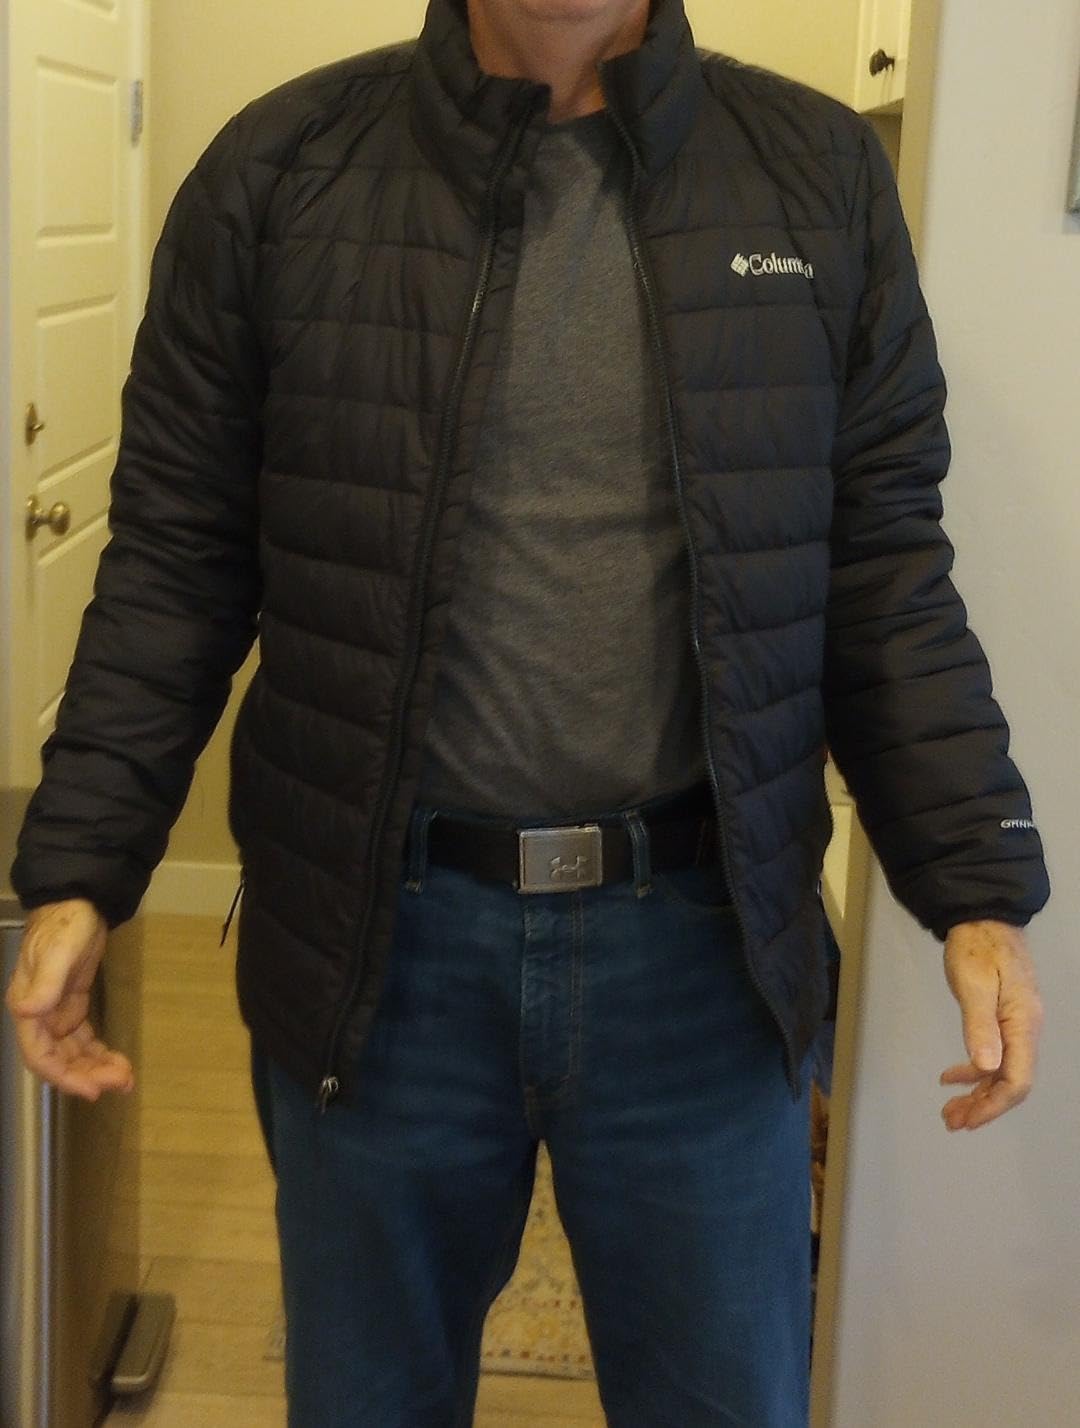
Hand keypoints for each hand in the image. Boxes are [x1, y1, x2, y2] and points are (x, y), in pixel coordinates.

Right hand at [4, 898, 133, 1100]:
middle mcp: (39, 1014)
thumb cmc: (65, 923)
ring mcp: (56, 1011)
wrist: (79, 900)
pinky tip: (117, 1060)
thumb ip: (45, 982)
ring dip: (96, 1067)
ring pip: (72, 1053)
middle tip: (121, 1082)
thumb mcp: (58, 950)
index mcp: (28, 1005)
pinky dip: (98, 1052)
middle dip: (87, 1075)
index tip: (92, 1090)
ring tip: (125, 1077)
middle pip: (58, 1059)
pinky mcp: (73, 1005)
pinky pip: (83, 1038)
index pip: (39, 1054)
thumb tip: (27, 1011)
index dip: (63, 1077)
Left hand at [939, 920, 1042, 1131]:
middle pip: (1010, 1081)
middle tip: (951, 1121)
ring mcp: (1015, 1024)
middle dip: (982, 1106)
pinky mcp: (1002, 1018)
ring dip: (976, 1093)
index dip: (994, 1105)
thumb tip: (986, 1067)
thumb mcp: (974, 985)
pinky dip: (973, 1070)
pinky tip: (951, 1077)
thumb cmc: (977, 948)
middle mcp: (1025, 1030)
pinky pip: (993, 1054)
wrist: (982, 917)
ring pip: (1000, 1071)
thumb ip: (979, 1026)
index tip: (968, 1121)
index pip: (1017, 1080)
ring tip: (949, 1110)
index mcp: (1023, 1025)